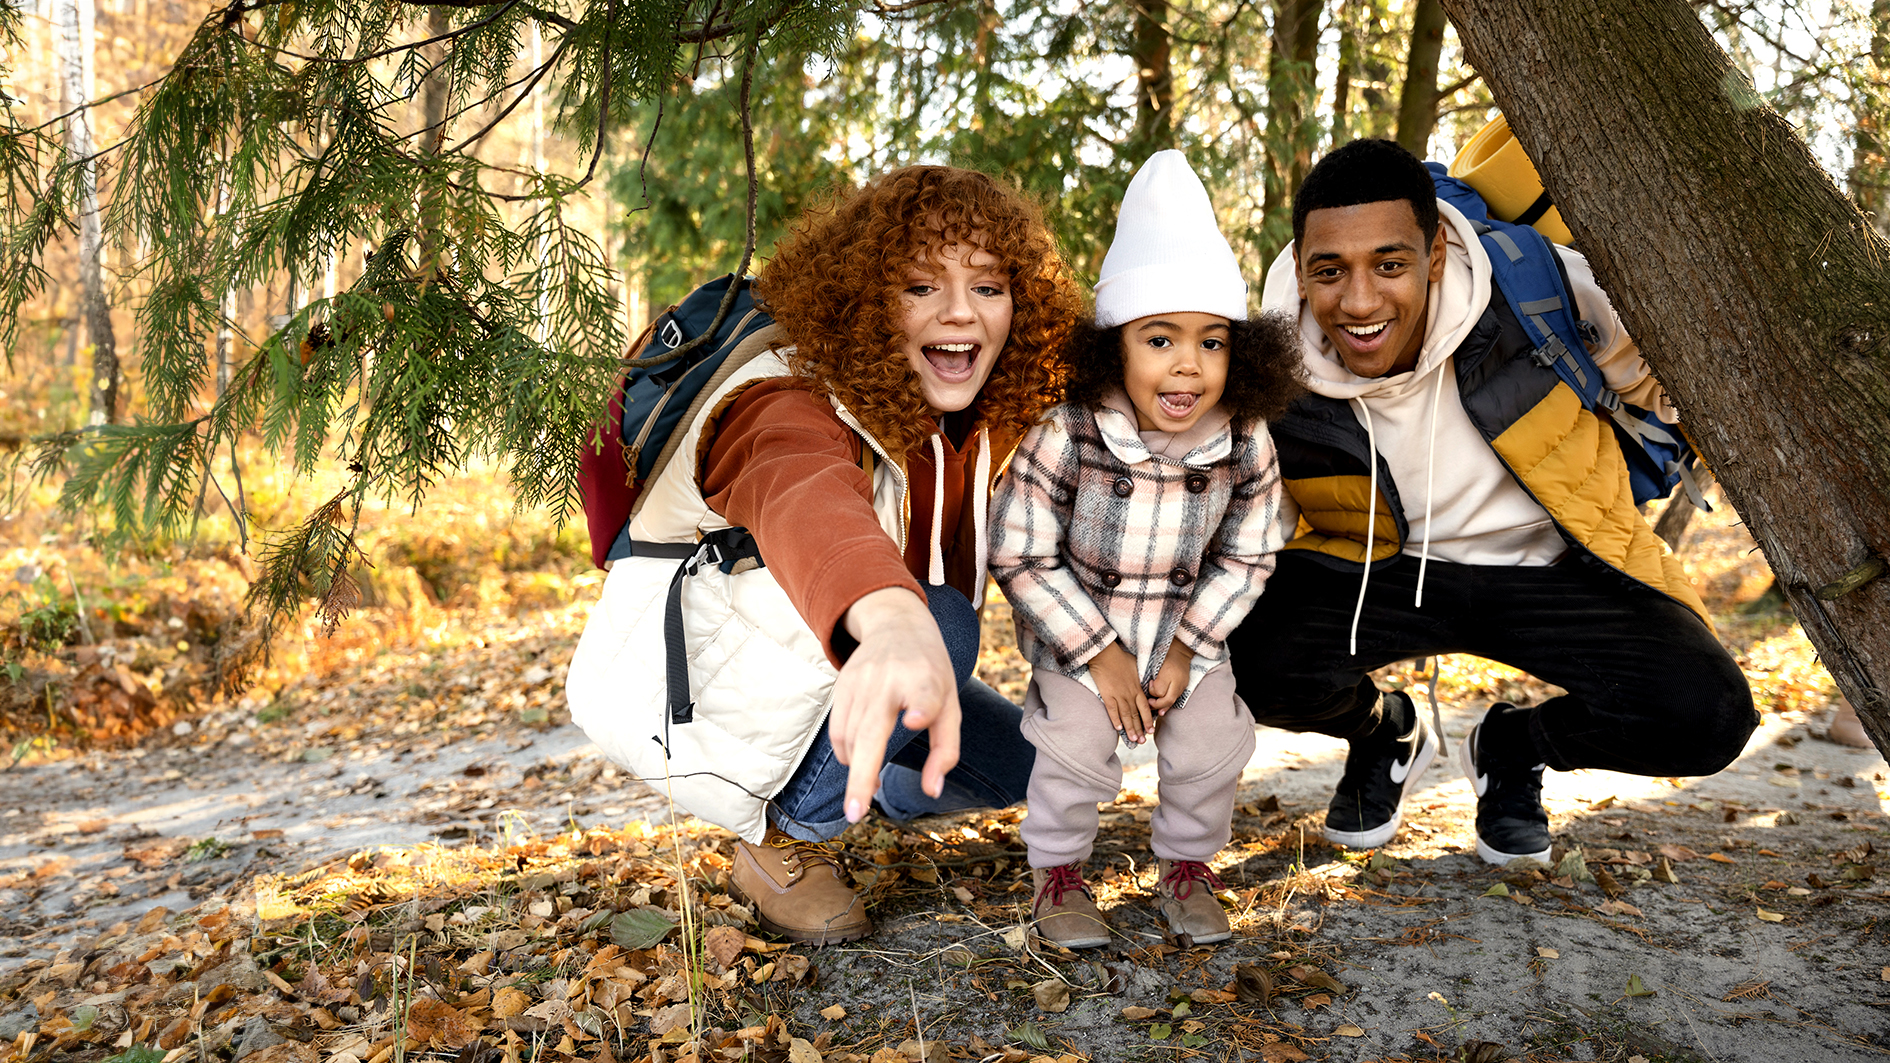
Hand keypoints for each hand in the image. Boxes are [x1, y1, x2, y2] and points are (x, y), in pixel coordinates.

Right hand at [828, 587, 960, 823]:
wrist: (896, 623)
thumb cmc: (930, 671)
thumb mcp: (952, 704)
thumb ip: (945, 749)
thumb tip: (932, 791)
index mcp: (924, 679)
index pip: (923, 693)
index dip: (921, 706)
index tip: (916, 719)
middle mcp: (889, 679)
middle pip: (870, 731)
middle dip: (861, 775)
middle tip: (856, 813)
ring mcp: (860, 681)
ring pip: (851, 738)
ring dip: (857, 771)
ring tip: (870, 790)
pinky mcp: (841, 685)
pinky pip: (837, 730)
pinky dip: (846, 754)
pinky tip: (859, 764)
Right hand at [1088, 641, 1153, 744]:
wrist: (1105, 654)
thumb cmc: (1120, 657)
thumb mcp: (1136, 666)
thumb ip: (1140, 677)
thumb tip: (1145, 681)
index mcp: (1137, 688)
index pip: (1145, 708)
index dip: (1148, 720)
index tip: (1150, 730)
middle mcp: (1129, 694)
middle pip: (1135, 715)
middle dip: (1139, 729)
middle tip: (1142, 741)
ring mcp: (1118, 695)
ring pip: (1125, 716)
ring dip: (1129, 729)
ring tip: (1133, 739)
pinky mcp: (1107, 695)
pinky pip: (1112, 710)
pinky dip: (1115, 720)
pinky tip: (1118, 729)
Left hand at [1146, 638, 1194, 714]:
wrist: (1180, 650)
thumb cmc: (1163, 654)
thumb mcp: (1154, 660)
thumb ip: (1148, 673)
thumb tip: (1144, 688)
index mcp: (1169, 672)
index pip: (1159, 690)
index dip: (1152, 691)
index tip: (1149, 685)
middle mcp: (1178, 680)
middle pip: (1168, 699)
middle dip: (1157, 704)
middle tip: (1148, 703)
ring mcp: (1182, 685)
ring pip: (1172, 701)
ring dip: (1161, 706)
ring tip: (1153, 709)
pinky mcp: (1184, 687)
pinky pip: (1176, 699)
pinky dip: (1167, 705)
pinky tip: (1161, 711)